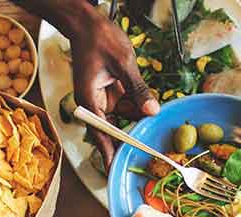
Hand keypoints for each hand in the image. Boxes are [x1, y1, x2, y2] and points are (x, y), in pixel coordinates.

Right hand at [61, 10, 158, 164]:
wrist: (87, 23)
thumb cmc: (99, 40)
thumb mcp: (123, 63)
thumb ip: (138, 89)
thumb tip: (152, 111)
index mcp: (89, 100)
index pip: (100, 132)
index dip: (108, 152)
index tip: (114, 169)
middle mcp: (94, 103)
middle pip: (112, 129)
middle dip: (130, 136)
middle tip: (148, 152)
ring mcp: (103, 98)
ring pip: (124, 117)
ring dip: (138, 119)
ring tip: (154, 126)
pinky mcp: (111, 91)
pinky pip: (127, 105)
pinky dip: (139, 106)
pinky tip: (150, 107)